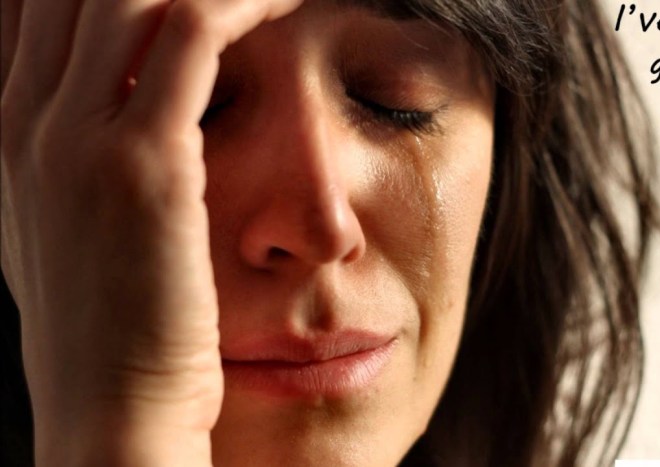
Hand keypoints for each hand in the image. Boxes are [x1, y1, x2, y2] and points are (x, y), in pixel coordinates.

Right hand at [1, 0, 302, 463]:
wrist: (113, 411)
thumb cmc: (110, 328)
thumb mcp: (65, 234)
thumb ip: (69, 162)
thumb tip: (110, 118)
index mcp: (13, 132)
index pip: (37, 5)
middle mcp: (30, 120)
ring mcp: (77, 138)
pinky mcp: (143, 163)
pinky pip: (193, 32)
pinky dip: (244, 3)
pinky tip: (285, 1)